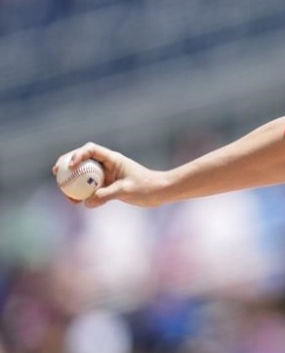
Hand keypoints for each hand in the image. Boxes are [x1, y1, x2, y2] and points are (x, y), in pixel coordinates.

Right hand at [52, 143, 167, 207]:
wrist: (161, 192)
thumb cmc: (148, 187)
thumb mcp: (127, 191)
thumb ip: (106, 195)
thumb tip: (86, 203)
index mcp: (113, 159)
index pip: (91, 150)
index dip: (77, 154)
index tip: (71, 165)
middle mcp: (107, 164)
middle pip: (82, 159)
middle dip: (66, 164)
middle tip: (56, 173)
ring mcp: (106, 175)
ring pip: (84, 175)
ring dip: (72, 181)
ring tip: (64, 193)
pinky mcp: (108, 186)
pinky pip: (90, 187)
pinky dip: (81, 192)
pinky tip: (75, 202)